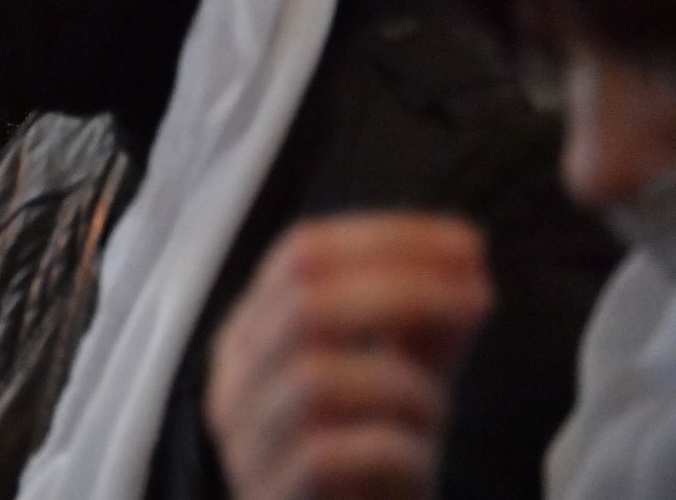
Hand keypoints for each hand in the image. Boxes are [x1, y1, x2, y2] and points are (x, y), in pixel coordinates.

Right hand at [205, 214, 493, 499]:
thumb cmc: (366, 464)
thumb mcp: (397, 377)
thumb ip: (420, 322)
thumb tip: (467, 257)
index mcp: (253, 334)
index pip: (301, 253)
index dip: (386, 238)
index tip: (468, 244)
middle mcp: (234, 381)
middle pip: (303, 304)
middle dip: (403, 291)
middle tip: (477, 298)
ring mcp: (247, 444)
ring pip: (315, 379)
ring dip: (400, 383)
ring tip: (435, 409)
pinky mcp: (274, 497)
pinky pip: (328, 455)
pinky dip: (391, 447)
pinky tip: (418, 459)